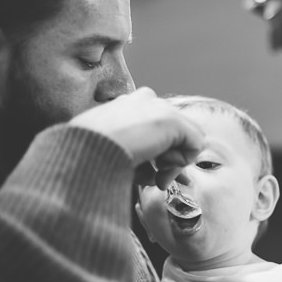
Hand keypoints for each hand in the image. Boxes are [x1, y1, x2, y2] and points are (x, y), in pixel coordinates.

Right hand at [70, 88, 204, 187]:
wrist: (86, 148)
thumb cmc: (89, 153)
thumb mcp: (114, 151)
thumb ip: (141, 159)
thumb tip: (158, 177)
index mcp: (130, 105)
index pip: (160, 130)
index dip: (162, 156)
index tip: (155, 177)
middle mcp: (147, 101)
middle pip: (175, 134)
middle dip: (169, 161)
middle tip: (157, 180)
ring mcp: (161, 108)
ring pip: (187, 140)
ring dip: (173, 164)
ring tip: (155, 175)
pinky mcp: (173, 120)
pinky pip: (195, 145)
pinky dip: (180, 163)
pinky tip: (160, 167)